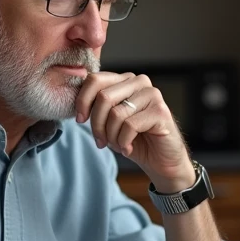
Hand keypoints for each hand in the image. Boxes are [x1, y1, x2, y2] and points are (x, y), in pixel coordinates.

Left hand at [75, 71, 192, 189]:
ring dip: (111, 136)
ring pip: (116, 113)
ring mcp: (152, 94)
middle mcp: (139, 82)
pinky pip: (129, 126)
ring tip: (118, 145)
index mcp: (125, 80)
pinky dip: (123, 142)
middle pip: (103, 97)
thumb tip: (78, 105)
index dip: (83, 101)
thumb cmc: (134, 140)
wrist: (161, 161)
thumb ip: (97, 107)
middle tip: (100, 141)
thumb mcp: (109, 121)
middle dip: (97, 124)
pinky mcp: (160, 111)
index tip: (80, 120)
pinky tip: (128, 148)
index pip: (95, 79)